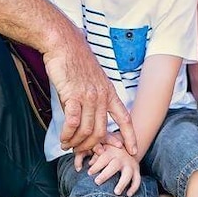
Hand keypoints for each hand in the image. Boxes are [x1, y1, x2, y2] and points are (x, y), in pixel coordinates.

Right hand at [43, 27, 136, 153]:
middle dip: (91, 146)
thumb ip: (93, 101)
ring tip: (68, 146)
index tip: (134, 151)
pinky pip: (73, 123)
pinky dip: (67, 135)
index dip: (131, 136)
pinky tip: (63, 139)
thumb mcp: (92, 81)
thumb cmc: (76, 62)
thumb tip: (89, 121)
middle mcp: (102, 96)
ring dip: (76, 143)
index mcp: (110, 92)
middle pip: (101, 131)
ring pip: (87, 130)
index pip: (125, 118)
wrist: (65, 44)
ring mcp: (89, 96)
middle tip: (80, 152)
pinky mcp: (73, 95)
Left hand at [84, 142, 141, 195]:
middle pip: (115, 165)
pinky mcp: (136, 170)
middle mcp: (122, 157)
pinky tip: (128, 194)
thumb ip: (95, 154)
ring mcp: (130, 164)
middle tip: (97, 182)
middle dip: (106, 174)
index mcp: (112, 151)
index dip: (96, 165)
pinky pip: (137, 180)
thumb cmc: (109, 150)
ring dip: (122, 183)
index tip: (89, 173)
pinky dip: (134, 187)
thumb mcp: (102, 148)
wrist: (127, 145)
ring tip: (116, 192)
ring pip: (127, 174)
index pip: (104, 158)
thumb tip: (89, 163)